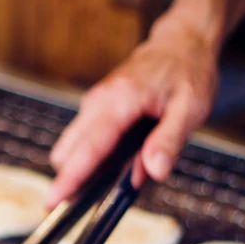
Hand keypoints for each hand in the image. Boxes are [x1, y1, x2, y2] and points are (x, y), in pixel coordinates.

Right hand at [46, 12, 219, 206]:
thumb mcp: (191, 108)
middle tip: (91, 201)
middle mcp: (99, 102)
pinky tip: (121, 157)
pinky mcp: (96, 108)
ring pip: (73, 146)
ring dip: (85, 167)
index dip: (70, 178)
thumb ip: (169, 140)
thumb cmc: (188, 71)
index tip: (53, 201)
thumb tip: (153, 172)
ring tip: (119, 173)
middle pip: (69, 151)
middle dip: (73, 179)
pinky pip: (84, 138)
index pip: (89, 148)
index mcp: (120, 101)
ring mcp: (94, 104)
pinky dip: (93, 155)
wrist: (182, 42)